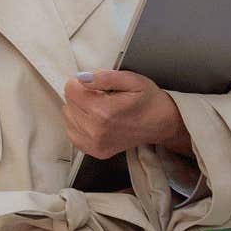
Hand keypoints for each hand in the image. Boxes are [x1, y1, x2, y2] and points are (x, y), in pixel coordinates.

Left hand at [62, 69, 192, 159]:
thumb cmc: (147, 99)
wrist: (161, 124)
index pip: (70, 89)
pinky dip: (79, 124)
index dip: (81, 82)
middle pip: (68, 103)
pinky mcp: (96, 152)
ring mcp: (95, 145)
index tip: (96, 85)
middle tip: (101, 96)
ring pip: (68, 118)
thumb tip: (82, 78)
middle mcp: (96, 131)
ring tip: (100, 108)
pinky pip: (72, 134)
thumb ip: (105, 77)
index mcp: (103, 111)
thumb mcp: (131, 79)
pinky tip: (95, 120)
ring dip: (79, 110)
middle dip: (81, 95)